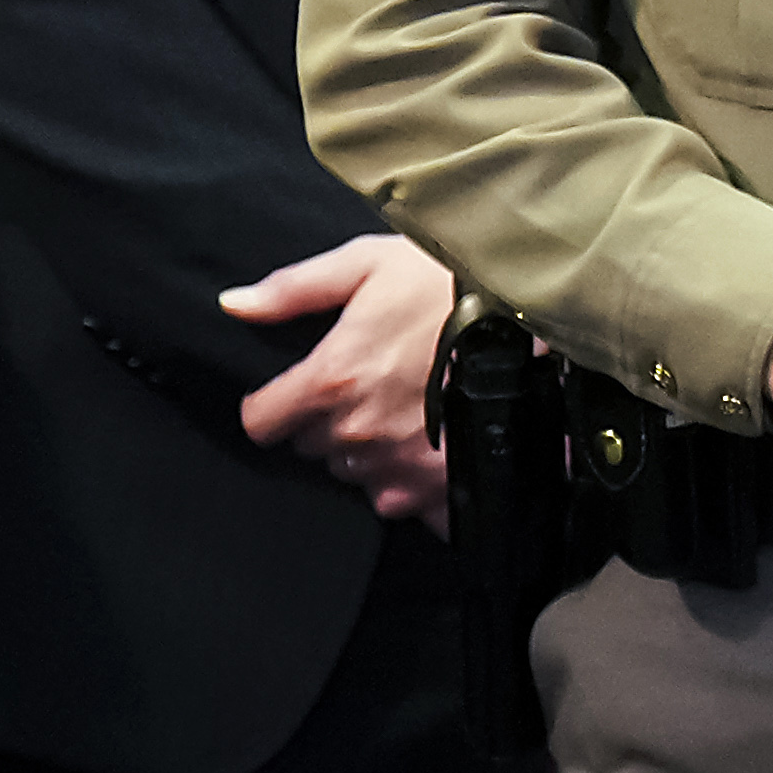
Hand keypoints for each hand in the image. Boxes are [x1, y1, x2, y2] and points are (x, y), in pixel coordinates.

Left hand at [221, 233, 460, 523]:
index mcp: (331, 380)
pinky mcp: (444, 490)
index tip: (300, 392)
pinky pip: (410, 508)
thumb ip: (295, 289)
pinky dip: (417, 489)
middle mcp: (359, 432)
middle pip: (316, 447)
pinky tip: (438, 456)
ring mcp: (402, 467)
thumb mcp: (369, 264)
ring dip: (375, 453)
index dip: (277, 405)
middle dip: (334, 422)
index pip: (262, 422)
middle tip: (376, 388)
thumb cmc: (451, 283)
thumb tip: (234, 304)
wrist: (538, 315)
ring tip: (414, 415)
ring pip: (360, 475)